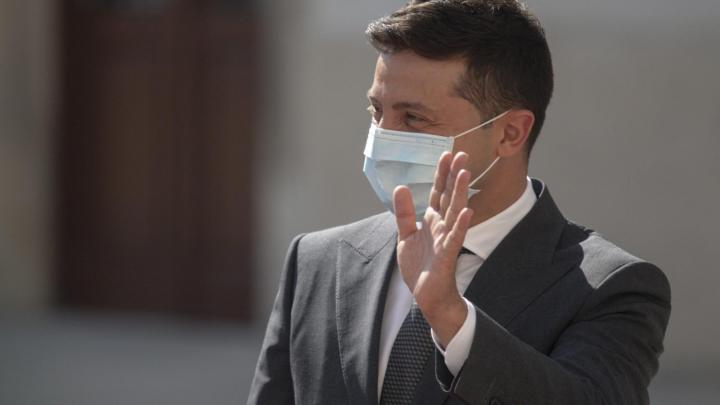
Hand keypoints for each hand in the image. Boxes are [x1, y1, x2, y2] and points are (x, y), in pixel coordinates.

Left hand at [392, 151, 473, 346]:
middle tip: (462, 154)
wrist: (426, 294)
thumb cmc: (420, 266)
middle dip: (454, 176)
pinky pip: (455, 237)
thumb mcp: (405, 236)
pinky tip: (468, 211)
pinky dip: (462, 224)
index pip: (437, 192)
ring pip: (455, 212)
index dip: (441, 174)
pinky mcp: (448, 254)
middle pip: (448, 196)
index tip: (445, 154)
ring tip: (465, 173)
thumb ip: (404, 213)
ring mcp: (446, 238)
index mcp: (432, 220)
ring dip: (460, 193)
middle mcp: (442, 226)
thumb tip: (400, 187)